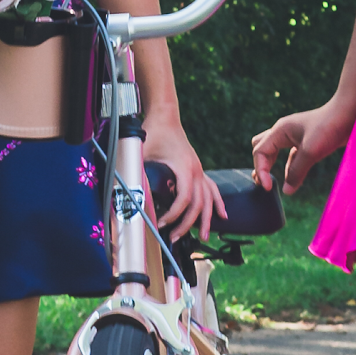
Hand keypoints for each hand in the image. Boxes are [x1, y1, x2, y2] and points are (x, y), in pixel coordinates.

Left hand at [143, 115, 223, 240]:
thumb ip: (138, 170)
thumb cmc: (154, 131)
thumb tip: (133, 192)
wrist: (165, 116)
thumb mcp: (142, 151)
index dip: (174, 214)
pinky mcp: (197, 169)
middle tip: (176, 238)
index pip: (184, 199)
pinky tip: (223, 215)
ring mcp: (199, 170)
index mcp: (184, 167)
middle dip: (188, 224)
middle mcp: (196, 170)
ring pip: (209, 199)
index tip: (162, 223)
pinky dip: (218, 202)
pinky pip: (212, 189)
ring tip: (204, 237)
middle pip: (198, 204)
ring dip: (207, 219)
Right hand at [250, 101, 354, 195]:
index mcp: (280, 130)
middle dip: (260, 165)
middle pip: (260, 148)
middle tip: (264, 183)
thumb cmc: (329, 128)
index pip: (260, 152)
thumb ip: (296, 171)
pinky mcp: (305, 141)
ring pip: (273, 151)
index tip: (268, 188)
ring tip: (271, 183)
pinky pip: (290, 155)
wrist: (349, 114)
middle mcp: (283, 131)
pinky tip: (293, 179)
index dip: (261, 171)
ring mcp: (293, 135)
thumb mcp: (311, 152)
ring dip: (271, 165)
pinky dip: (287, 167)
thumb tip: (286, 191)